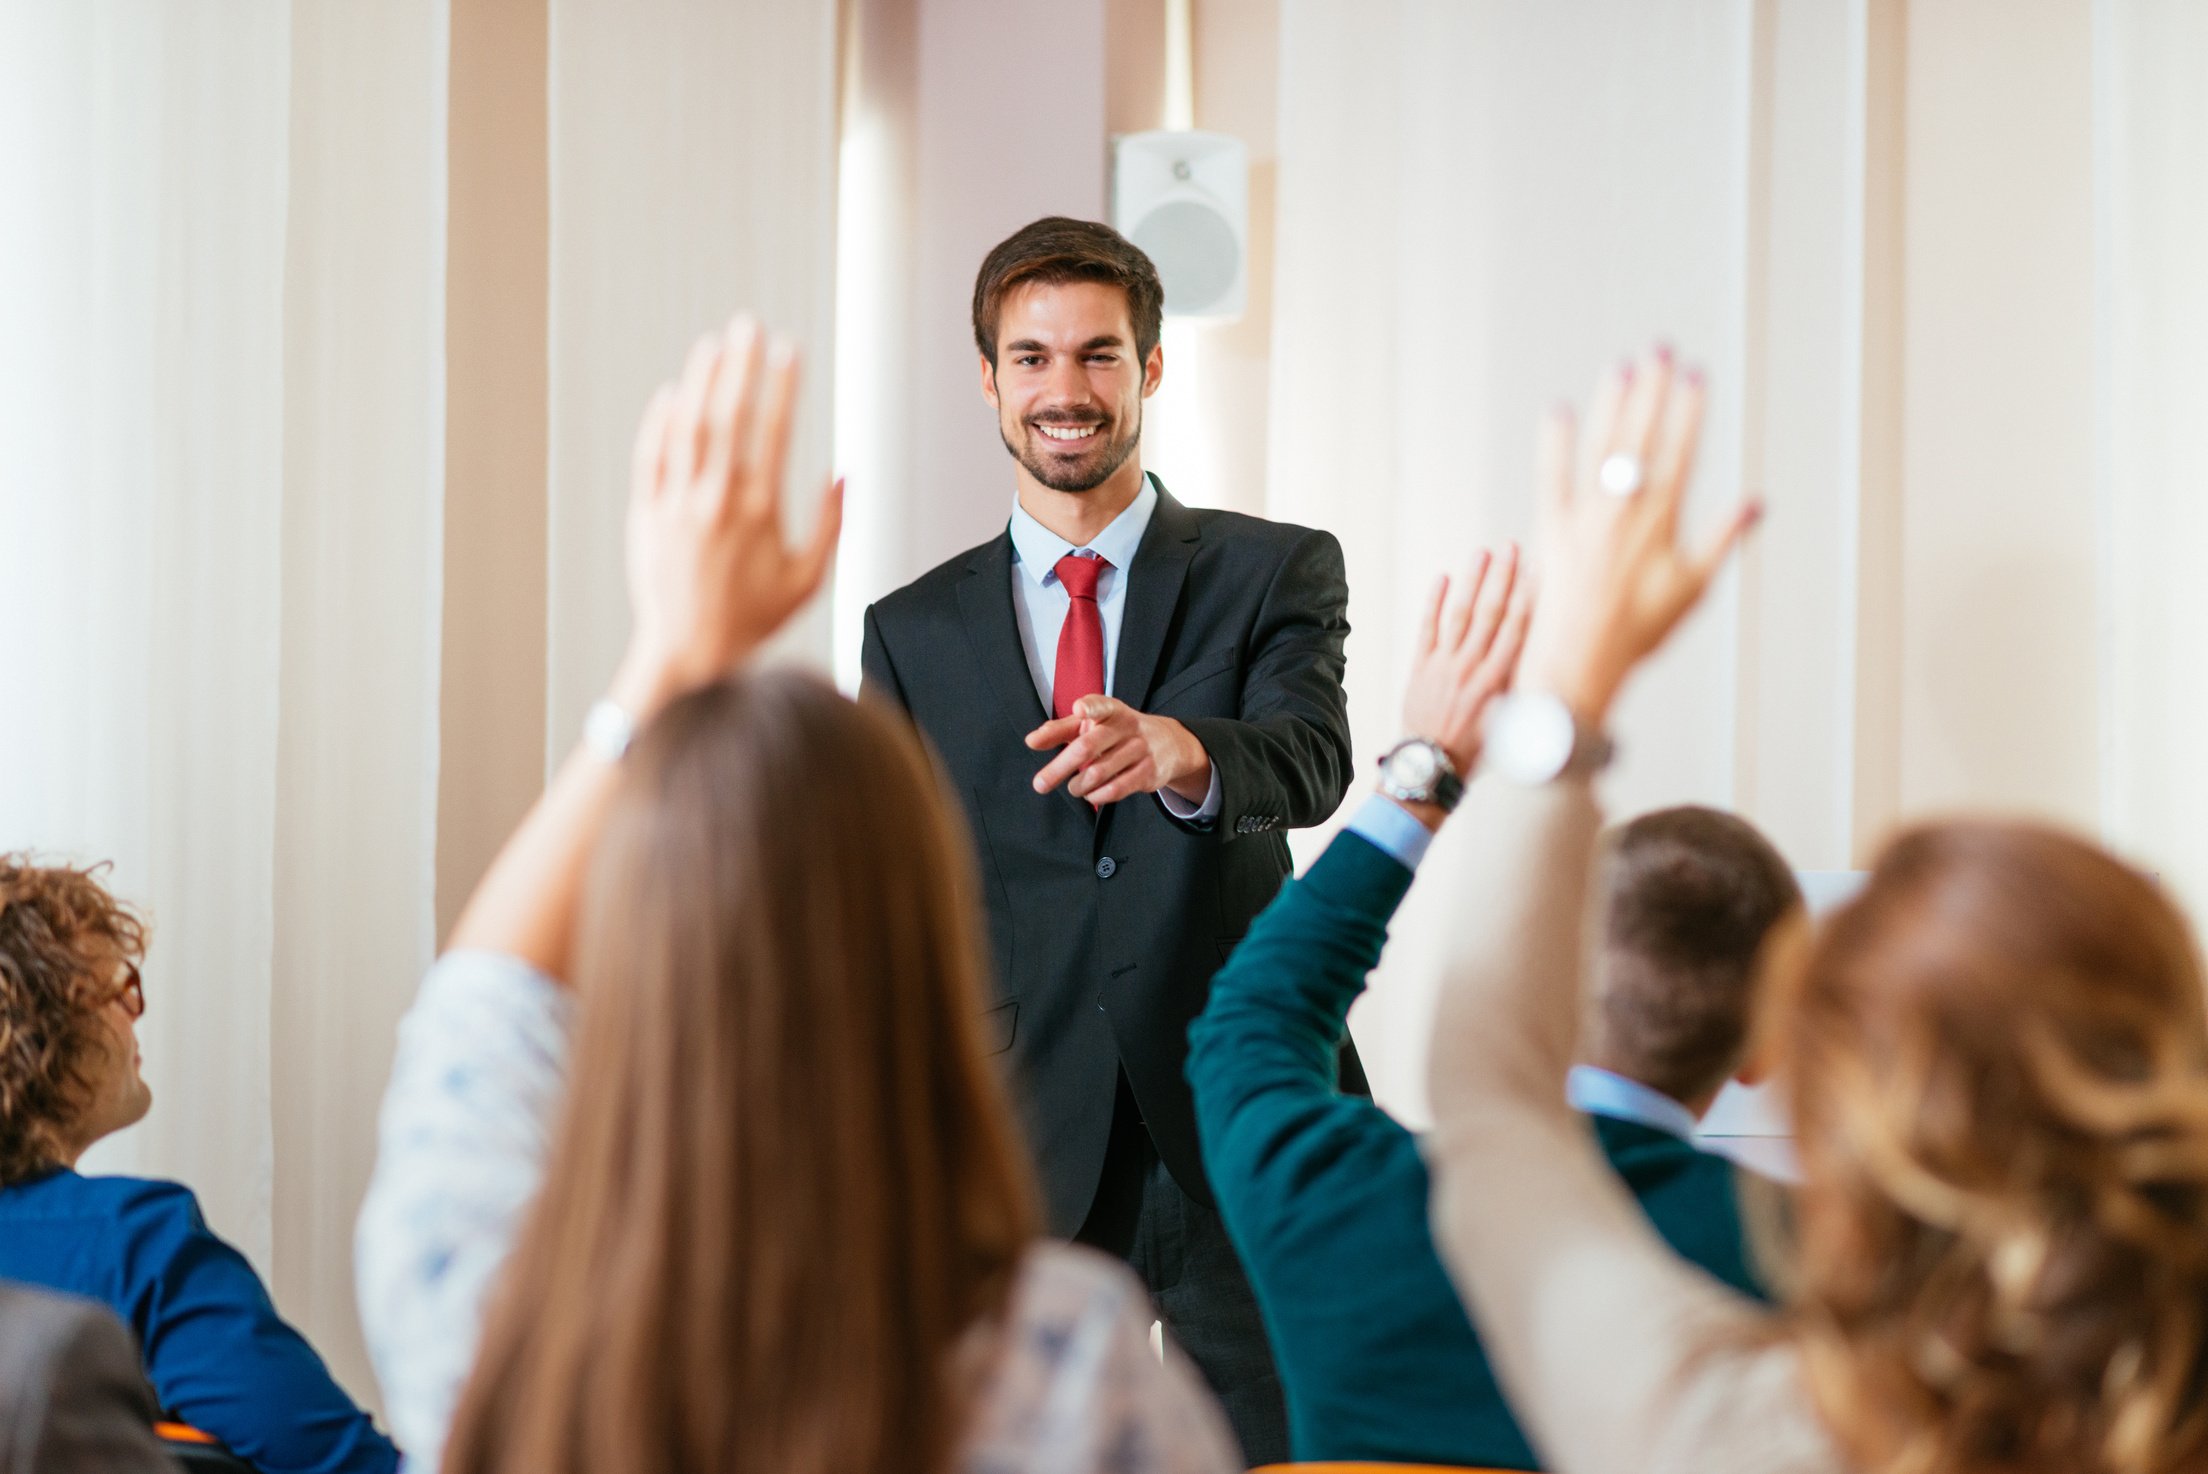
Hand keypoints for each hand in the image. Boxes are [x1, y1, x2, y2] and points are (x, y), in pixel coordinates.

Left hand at [611, 313, 843, 716]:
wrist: (689, 651)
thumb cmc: (753, 619)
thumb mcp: (809, 579)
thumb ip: (830, 525)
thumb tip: (845, 475)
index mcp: (760, 512)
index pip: (774, 431)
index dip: (783, 384)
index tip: (790, 349)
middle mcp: (716, 500)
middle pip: (728, 415)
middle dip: (741, 364)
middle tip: (749, 325)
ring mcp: (677, 504)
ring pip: (687, 426)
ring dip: (701, 380)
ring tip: (713, 344)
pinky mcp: (647, 513)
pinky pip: (652, 455)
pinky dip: (661, 420)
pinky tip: (673, 392)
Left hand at [1025, 696, 1210, 807]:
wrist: (1168, 743)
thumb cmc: (1117, 731)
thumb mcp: (1093, 723)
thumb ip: (1061, 730)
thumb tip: (1032, 740)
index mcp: (1111, 710)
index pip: (1100, 705)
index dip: (1089, 708)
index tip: (1078, 709)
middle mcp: (1126, 727)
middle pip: (1087, 747)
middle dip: (1059, 768)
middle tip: (1039, 784)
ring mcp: (1140, 750)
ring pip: (1098, 773)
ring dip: (1078, 785)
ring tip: (1073, 787)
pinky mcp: (1148, 773)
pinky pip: (1115, 789)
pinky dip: (1096, 796)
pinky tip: (1090, 794)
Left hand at [1400, 541, 1533, 774]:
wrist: (1430, 768)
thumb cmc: (1475, 754)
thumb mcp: (1511, 728)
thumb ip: (1525, 695)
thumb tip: (1551, 672)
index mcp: (1497, 682)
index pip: (1517, 629)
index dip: (1528, 596)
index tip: (1538, 570)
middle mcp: (1471, 668)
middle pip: (1491, 612)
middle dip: (1503, 577)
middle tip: (1511, 547)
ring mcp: (1444, 665)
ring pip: (1460, 614)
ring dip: (1472, 580)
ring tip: (1483, 553)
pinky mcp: (1421, 668)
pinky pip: (1427, 628)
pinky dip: (1434, 602)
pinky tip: (1443, 578)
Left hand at [1517, 345, 1759, 725]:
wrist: (1581, 662)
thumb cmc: (1642, 630)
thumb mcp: (1694, 588)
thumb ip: (1723, 539)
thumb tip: (1758, 502)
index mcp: (1662, 522)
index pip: (1680, 452)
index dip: (1689, 411)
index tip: (1696, 374)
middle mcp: (1623, 511)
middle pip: (1641, 438)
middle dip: (1652, 391)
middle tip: (1660, 348)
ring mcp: (1585, 517)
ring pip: (1601, 448)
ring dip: (1613, 405)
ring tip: (1624, 366)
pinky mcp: (1550, 527)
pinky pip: (1551, 476)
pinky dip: (1555, 443)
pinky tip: (1559, 410)